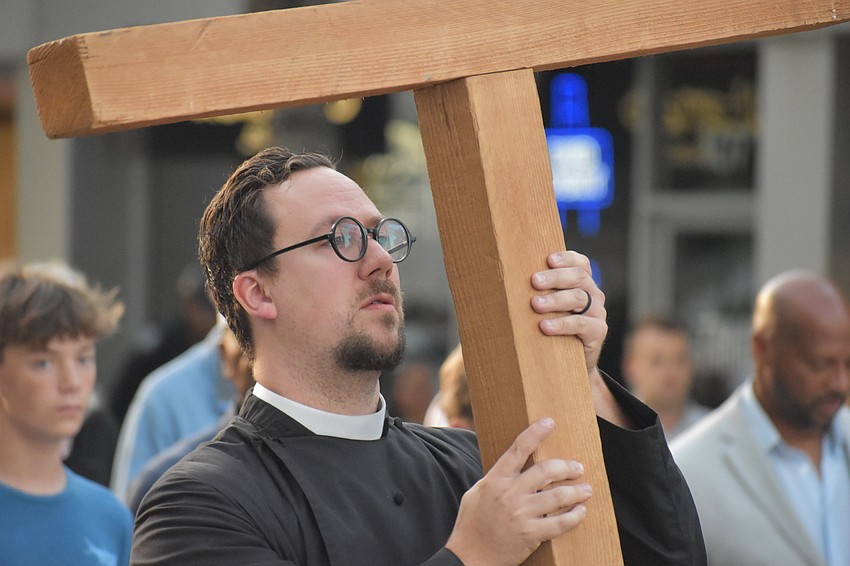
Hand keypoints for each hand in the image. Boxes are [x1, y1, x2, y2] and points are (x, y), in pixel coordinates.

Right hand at [445, 418, 590, 565]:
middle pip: (546, 471)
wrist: (468, 556)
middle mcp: (510, 494)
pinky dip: (574, 516)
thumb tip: (513, 464)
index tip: (549, 422)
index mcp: (495, 480)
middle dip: (567, 467)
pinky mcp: (530, 534)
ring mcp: (521, 514)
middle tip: (578, 467)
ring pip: (558, 496)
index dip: (535, 433)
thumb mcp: (477, 492)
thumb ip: (496, 477)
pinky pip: (560, 523)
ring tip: (586, 489)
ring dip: (577, 491)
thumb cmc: (471, 524)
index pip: (518, 449)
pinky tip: (581, 511)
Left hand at [530, 251, 606, 370]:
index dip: (566, 259)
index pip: (580, 263)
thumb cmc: (552, 328)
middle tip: (534, 281)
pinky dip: (561, 324)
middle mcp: (593, 294)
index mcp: (583, 283)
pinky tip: (545, 326)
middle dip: (555, 277)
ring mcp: (597, 313)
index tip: (548, 259)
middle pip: (578, 277)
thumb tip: (509, 275)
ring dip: (555, 300)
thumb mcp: (547, 307)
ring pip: (578, 298)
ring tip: (535, 305)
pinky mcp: (597, 332)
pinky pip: (581, 324)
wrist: (567, 363)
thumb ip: (540, 290)